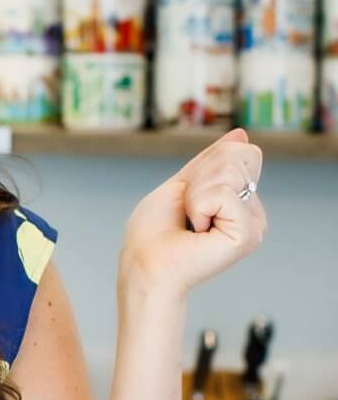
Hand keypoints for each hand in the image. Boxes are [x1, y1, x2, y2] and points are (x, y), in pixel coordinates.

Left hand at [119, 127, 266, 300]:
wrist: (144, 264)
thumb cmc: (154, 232)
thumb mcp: (183, 184)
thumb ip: (212, 161)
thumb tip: (242, 135)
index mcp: (240, 202)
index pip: (242, 152)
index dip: (206, 166)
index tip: (188, 197)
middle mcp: (253, 213)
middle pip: (237, 156)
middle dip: (199, 178)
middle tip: (187, 213)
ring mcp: (254, 223)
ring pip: (229, 171)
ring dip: (196, 193)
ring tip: (191, 223)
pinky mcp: (249, 233)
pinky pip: (223, 192)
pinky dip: (199, 205)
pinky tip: (197, 231)